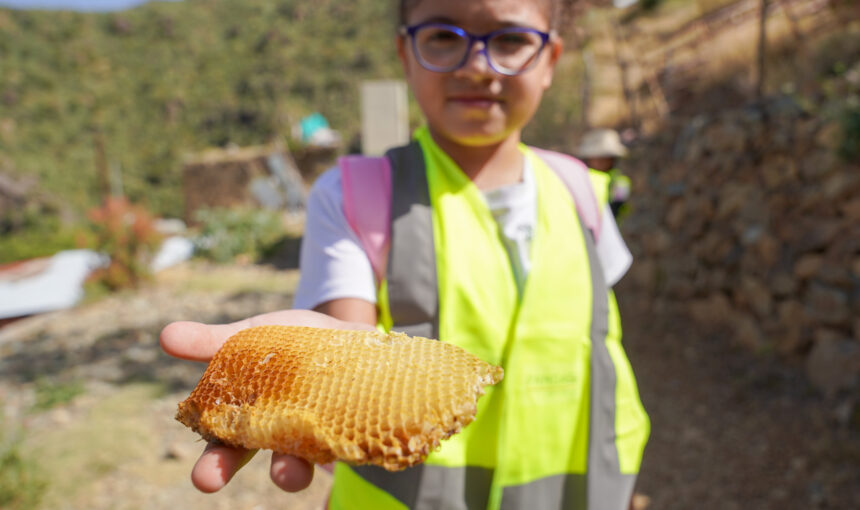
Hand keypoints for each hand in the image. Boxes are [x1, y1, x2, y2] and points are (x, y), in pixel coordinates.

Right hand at [160, 309, 374, 492]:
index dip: (215, 466)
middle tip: (262, 489)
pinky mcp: (356, 420)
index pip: (229, 450)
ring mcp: (323, 430)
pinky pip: (353, 436)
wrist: (339, 327)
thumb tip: (164, 336)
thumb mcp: (247, 335)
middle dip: (257, 477)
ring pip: (313, 459)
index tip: (204, 480)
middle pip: (274, 465)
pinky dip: (348, 440)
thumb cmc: (284, 339)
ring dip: (297, 470)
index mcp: (254, 419)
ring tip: (291, 473)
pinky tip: (345, 440)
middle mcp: (288, 434)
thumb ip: (211, 342)